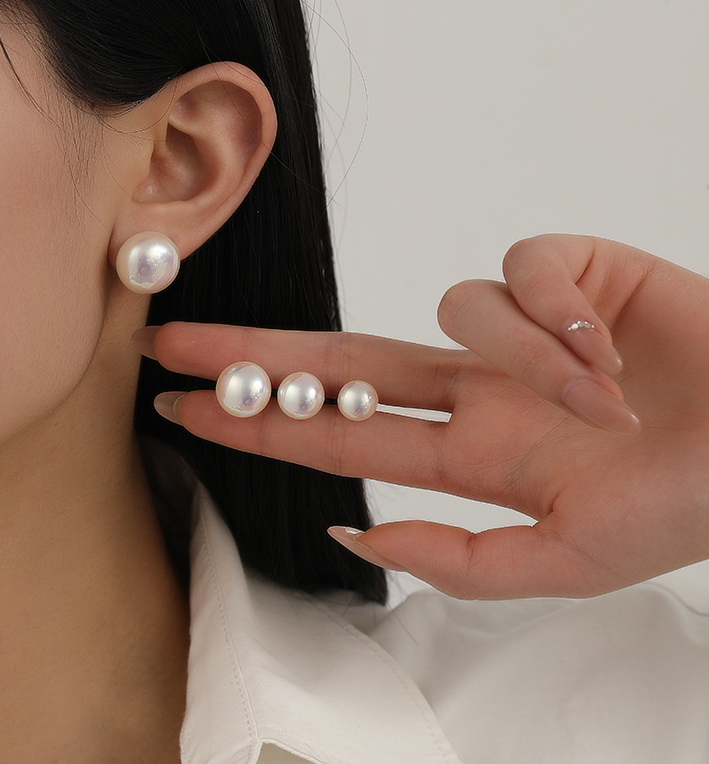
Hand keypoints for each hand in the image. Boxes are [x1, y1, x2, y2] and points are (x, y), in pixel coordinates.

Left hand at [134, 234, 708, 598]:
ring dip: (525, 356)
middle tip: (172, 341)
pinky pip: (525, 270)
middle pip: (338, 357)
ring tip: (601, 395)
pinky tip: (606, 345)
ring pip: (455, 307)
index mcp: (472, 451)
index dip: (262, 416)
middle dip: (256, 351)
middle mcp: (478, 385)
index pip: (337, 427)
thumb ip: (457, 559)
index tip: (189, 403)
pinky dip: (560, 313)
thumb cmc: (683, 504)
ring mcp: (517, 328)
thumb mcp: (564, 560)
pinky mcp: (569, 273)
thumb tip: (355, 531)